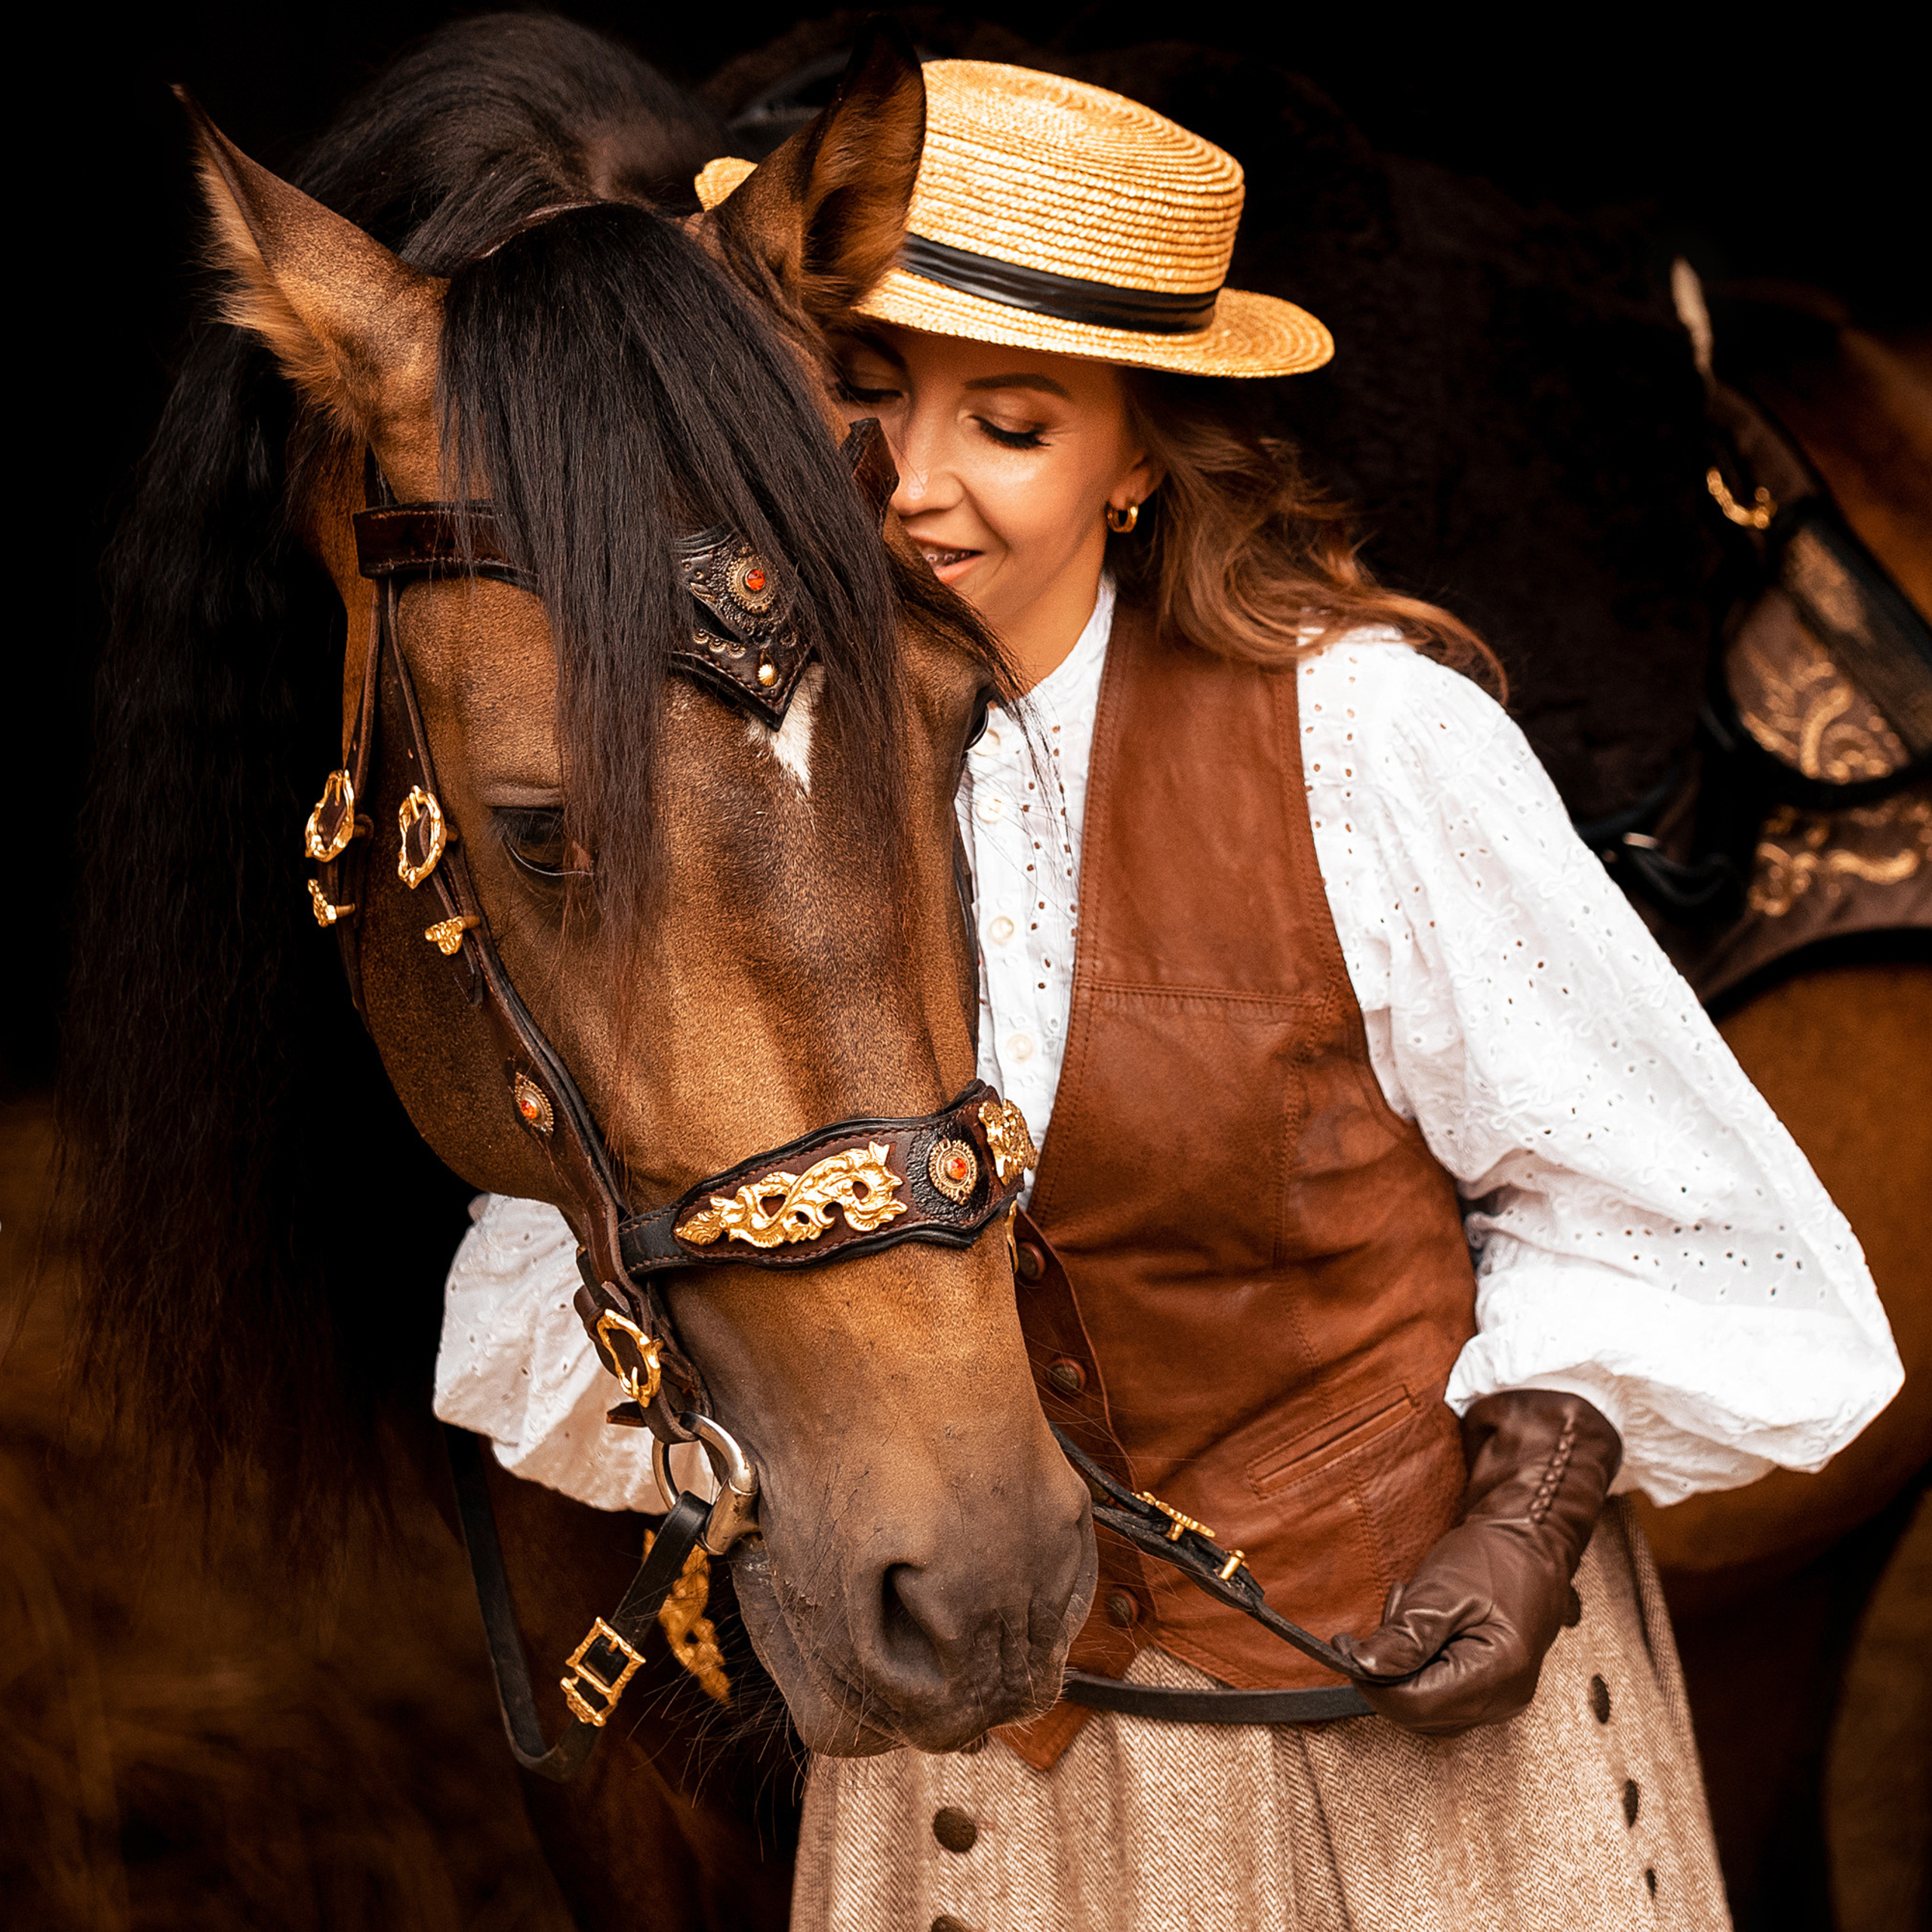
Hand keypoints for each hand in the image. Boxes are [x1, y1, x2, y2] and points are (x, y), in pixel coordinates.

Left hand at [1333, 1389, 1621, 1736]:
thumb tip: (1363, 1668)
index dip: (1373, 1681)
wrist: (1530, 1544)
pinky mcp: (1492, 1690)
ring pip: (1427, 1710)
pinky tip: (1425, 1634)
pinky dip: (1420, 1669)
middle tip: (1388, 1619)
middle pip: (1418, 1713)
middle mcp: (1503, 1699)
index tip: (1346, 1647)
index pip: (1414, 1705)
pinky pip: (1441, 1697)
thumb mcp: (1440, 1591)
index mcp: (1496, 1675)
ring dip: (1403, 1670)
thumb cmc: (1492, 1560)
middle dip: (1388, 1672)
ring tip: (1411, 1619)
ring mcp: (1501, 1699)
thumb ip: (1404, 1637)